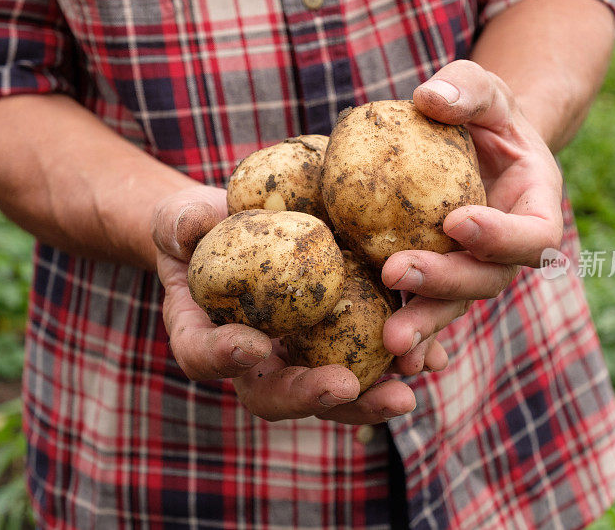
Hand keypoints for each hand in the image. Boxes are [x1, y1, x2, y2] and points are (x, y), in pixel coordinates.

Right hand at [152, 186, 415, 423]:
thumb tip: (189, 227)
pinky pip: (370, 353)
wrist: (241, 229)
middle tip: (349, 388)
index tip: (252, 345)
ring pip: (335, 386)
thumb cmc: (202, 226)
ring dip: (373, 392)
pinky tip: (434, 354)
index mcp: (208, 335)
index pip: (204, 357)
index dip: (224, 357)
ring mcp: (301, 353)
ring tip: (410, 381)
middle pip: (281, 394)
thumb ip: (179, 225)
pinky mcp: (341, 335)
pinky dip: (402, 354)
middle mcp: (258, 359)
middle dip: (316, 396)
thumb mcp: (181, 218)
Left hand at [381, 60, 563, 366]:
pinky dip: (408, 331)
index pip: (533, 236)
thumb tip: (429, 97)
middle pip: (487, 280)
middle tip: (397, 272)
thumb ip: (468, 89)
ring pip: (453, 305)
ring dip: (422, 322)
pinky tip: (381, 352)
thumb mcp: (486, 92)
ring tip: (389, 341)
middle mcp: (507, 252)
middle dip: (445, 282)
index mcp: (534, 210)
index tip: (456, 221)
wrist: (476, 149)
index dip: (500, 236)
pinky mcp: (437, 279)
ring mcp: (472, 270)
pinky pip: (424, 306)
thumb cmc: (486, 116)